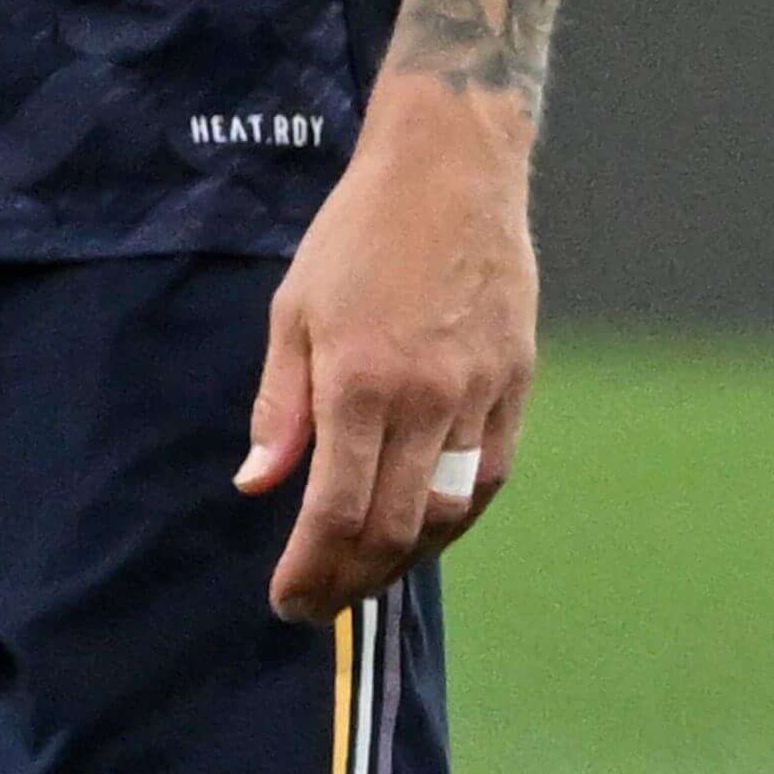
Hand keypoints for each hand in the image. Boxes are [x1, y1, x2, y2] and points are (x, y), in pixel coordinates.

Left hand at [239, 73, 535, 617]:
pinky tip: (424, 530)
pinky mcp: (516, 382)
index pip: (335, 513)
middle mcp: (425, 398)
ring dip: (405, 561)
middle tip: (318, 604)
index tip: (287, 601)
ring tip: (365, 576)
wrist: (450, 169)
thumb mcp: (293, 312)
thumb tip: (257, 485)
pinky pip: (489, 476)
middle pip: (394, 530)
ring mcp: (479, 393)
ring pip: (449, 515)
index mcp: (357, 381)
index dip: (310, 571)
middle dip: (350, 582)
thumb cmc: (357, 235)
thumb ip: (279, 408)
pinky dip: (456, 517)